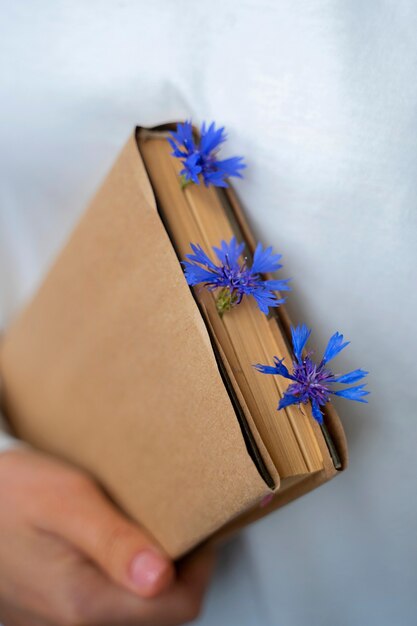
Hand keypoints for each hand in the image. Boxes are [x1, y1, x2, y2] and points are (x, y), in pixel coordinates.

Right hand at [0, 448, 215, 625]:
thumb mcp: (68, 502)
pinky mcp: (54, 615)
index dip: (199, 567)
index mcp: (84, 602)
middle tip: (168, 524)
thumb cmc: (12, 494)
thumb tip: (161, 577)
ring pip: (136, 612)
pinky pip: (108, 607)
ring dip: (150, 575)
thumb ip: (114, 542)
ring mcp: (62, 625)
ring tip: (141, 529)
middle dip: (176, 570)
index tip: (192, 530)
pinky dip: (123, 579)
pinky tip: (112, 546)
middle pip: (161, 614)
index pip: (179, 606)